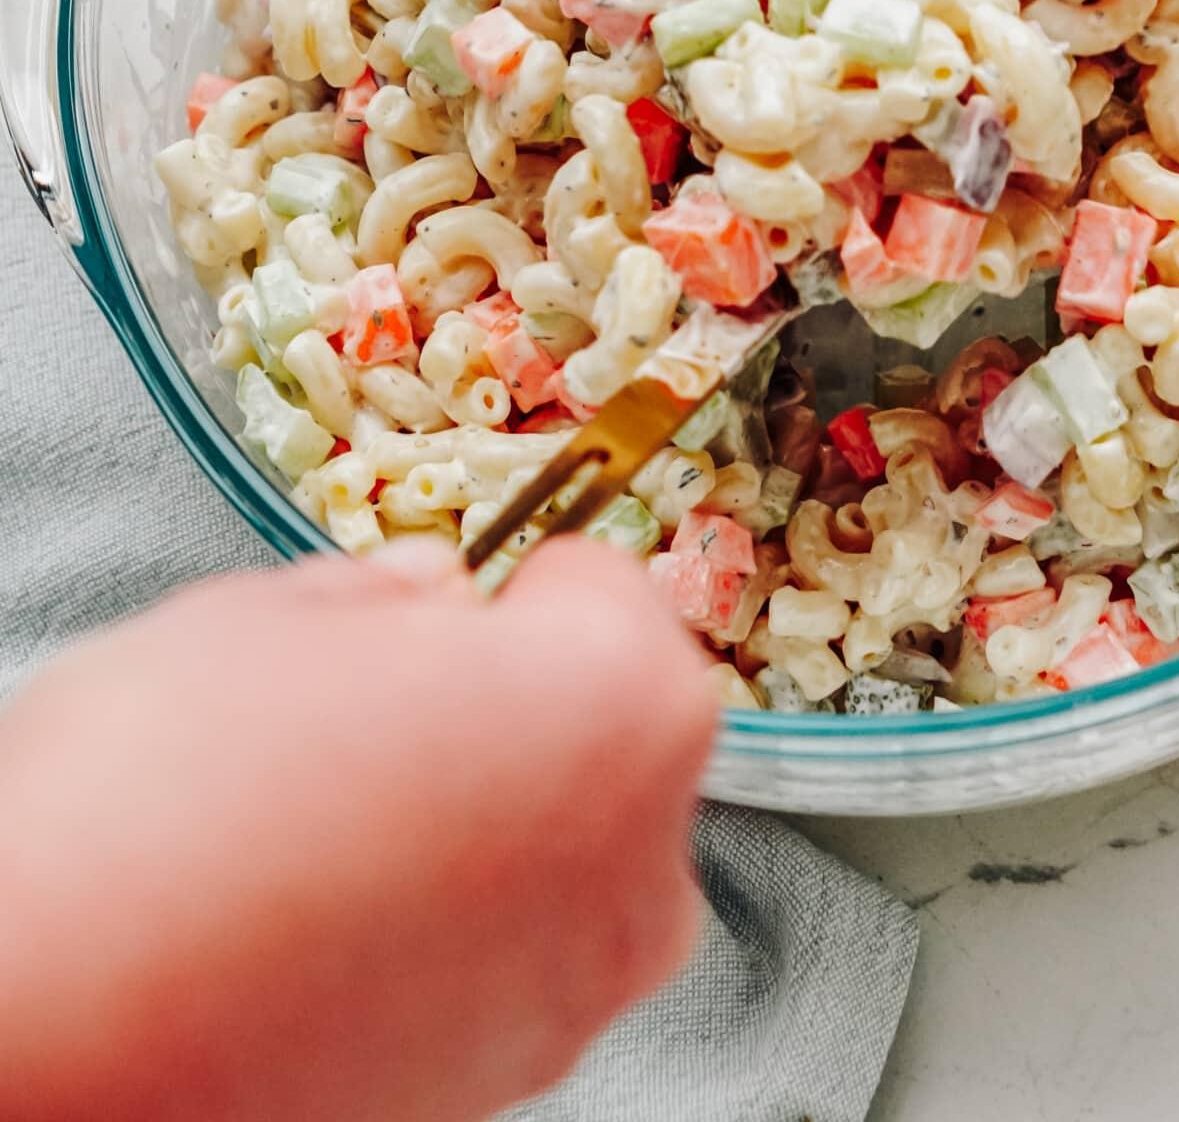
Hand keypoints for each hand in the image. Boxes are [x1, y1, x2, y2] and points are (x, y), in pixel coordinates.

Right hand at [0, 538, 716, 1121]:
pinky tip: (323, 911)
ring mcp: (574, 994)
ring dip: (477, 822)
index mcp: (620, 705)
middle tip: (373, 709)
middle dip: (509, 707)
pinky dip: (440, 926)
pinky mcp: (501, 1088)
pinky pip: (503, 959)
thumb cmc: (163, 803)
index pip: (607, 592)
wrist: (55, 1032)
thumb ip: (387, 598)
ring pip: (555, 853)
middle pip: (605, 734)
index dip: (514, 586)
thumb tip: (425, 598)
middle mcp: (640, 865)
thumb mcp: (266, 618)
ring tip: (328, 818)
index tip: (452, 600)